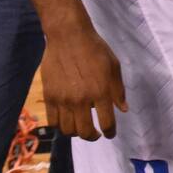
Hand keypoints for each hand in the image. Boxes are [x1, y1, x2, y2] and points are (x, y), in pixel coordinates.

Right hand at [39, 26, 127, 140]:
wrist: (68, 36)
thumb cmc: (95, 49)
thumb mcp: (114, 67)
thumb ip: (118, 90)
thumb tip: (123, 110)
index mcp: (100, 92)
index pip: (106, 123)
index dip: (110, 132)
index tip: (109, 134)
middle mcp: (81, 100)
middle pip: (85, 132)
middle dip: (92, 136)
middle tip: (95, 133)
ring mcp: (63, 99)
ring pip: (67, 130)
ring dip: (76, 132)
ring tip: (80, 126)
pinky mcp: (49, 96)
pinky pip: (52, 121)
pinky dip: (60, 125)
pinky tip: (66, 119)